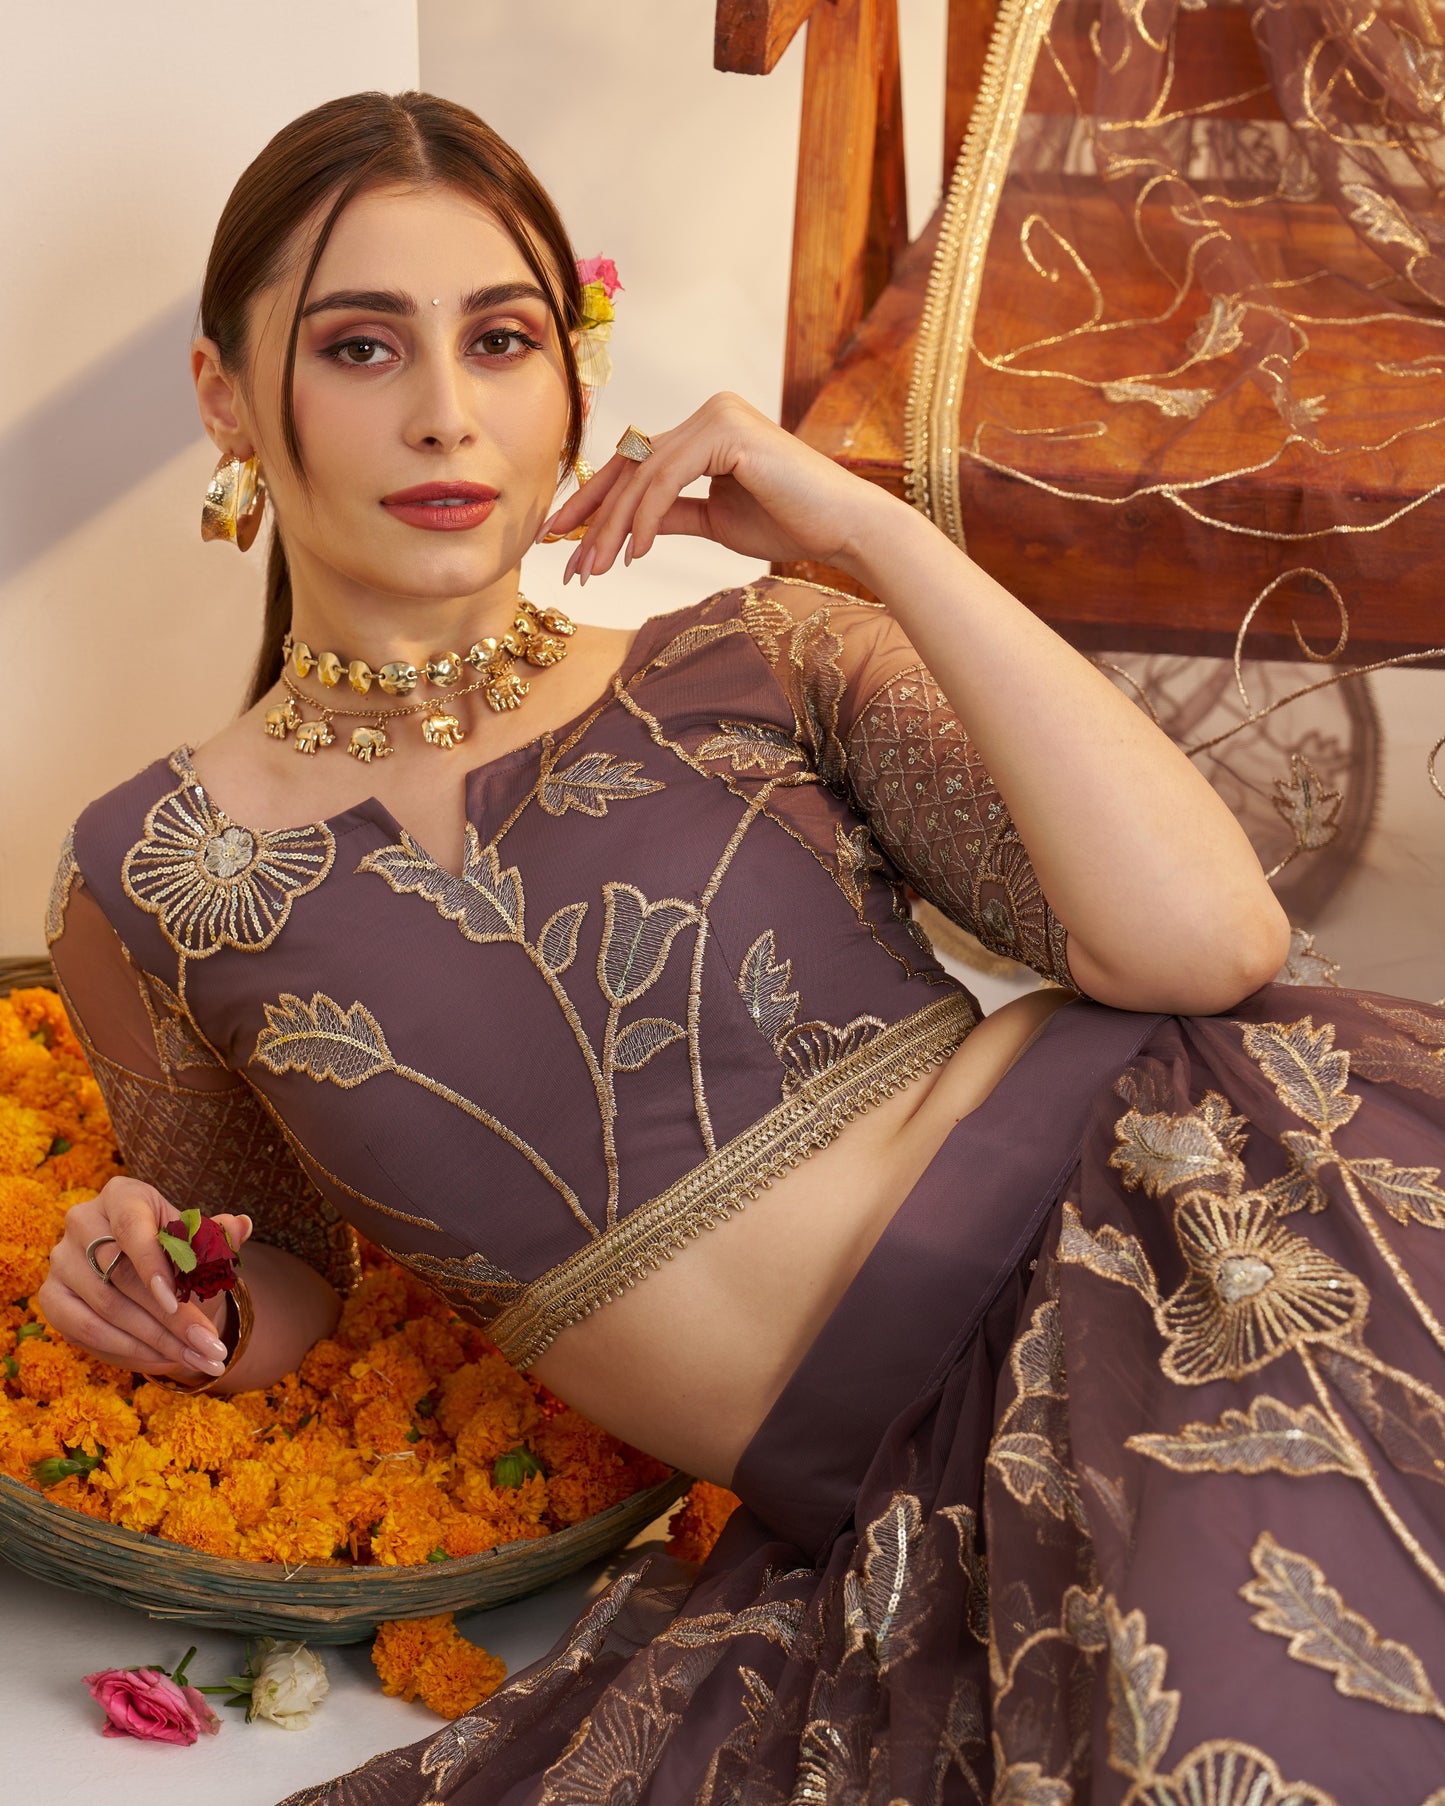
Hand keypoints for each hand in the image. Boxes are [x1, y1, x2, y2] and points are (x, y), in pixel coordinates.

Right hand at [37, 1178, 253, 1382]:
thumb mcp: (203, 1245)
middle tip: (210, 1346)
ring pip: (105, 1309)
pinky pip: (83, 1331)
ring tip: (199, 1359)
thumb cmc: (181, 1255)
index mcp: (122, 1194)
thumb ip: (218, 1239)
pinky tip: (164, 1360)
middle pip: (120, 1275)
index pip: (130, 1225)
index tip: (176, 1300)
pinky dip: (127, 1350)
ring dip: (156, 1341)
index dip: (152, 1264)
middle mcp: (82, 1220)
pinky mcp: (51, 1298)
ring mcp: (61, 1261)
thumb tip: (241, 1224)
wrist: (154, 1281)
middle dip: (170, 1318)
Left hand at [536, 392, 898, 581]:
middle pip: (630, 466)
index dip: (593, 502)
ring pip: (642, 476)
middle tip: (567, 563)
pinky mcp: (727, 433)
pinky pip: (667, 479)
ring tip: (594, 570)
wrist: (844, 528)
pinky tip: (632, 554)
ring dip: (612, 527)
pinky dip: (644, 519)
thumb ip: (670, 515)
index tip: (562, 539)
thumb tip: (623, 529)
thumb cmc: (790, 523)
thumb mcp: (714, 520)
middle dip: (592, 517)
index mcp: (704, 428)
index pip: (635, 463)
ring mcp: (717, 416)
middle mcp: (708, 411)